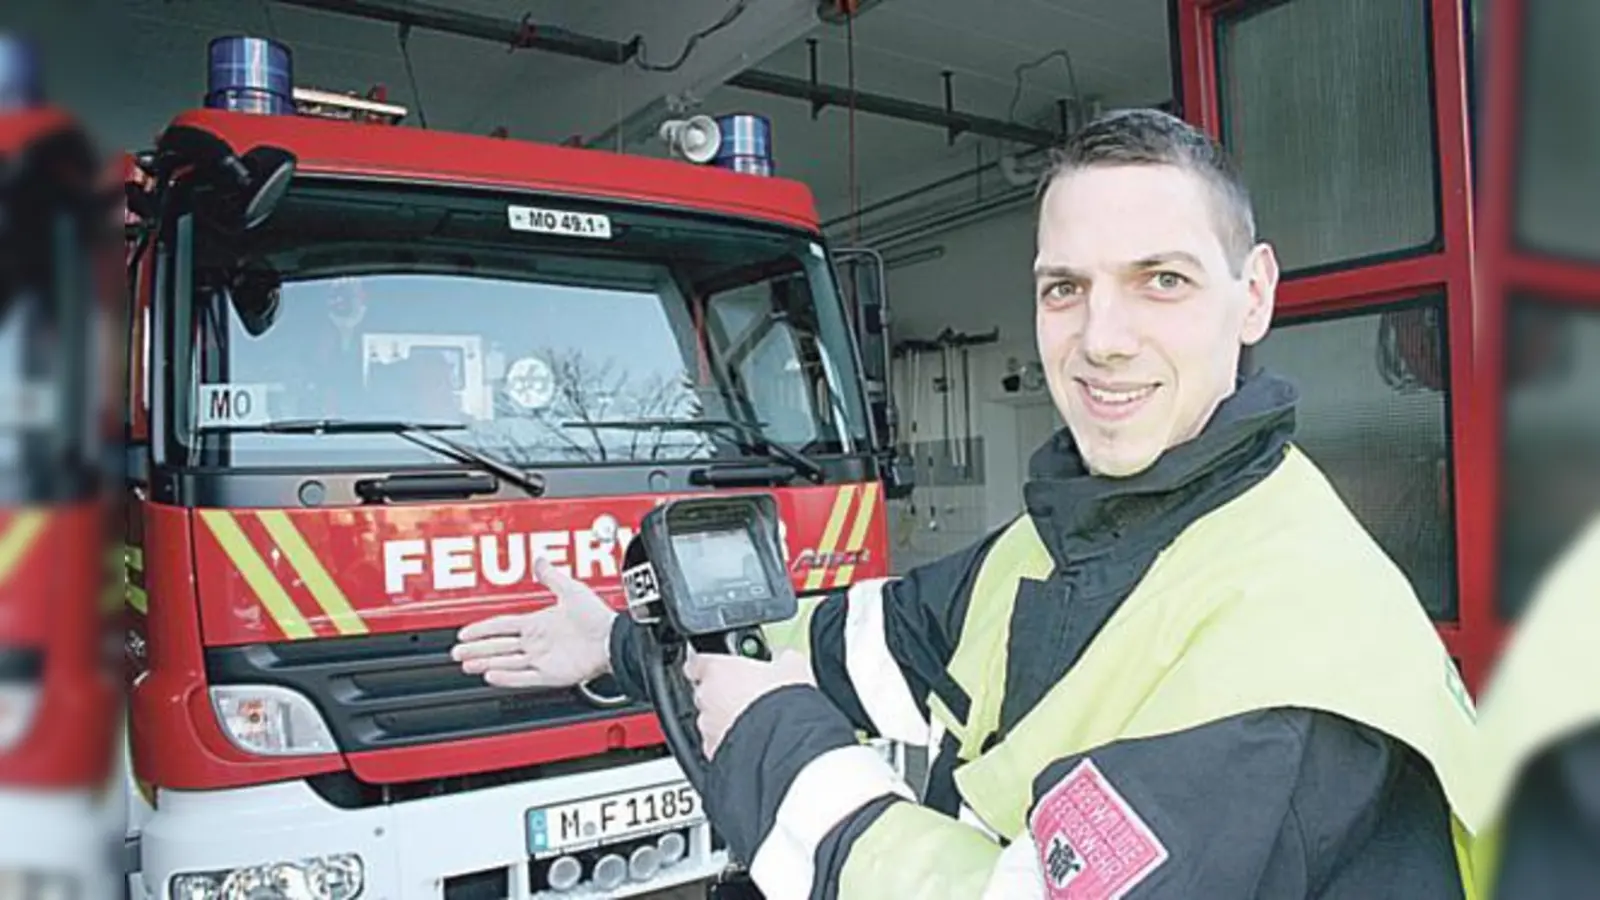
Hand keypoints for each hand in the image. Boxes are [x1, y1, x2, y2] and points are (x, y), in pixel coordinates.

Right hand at [451, 556, 617, 688]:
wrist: (614, 638)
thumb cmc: (598, 616)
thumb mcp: (570, 590)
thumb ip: (551, 577)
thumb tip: (538, 559)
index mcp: (539, 623)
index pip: (503, 626)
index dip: (483, 628)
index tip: (465, 632)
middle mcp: (538, 642)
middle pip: (499, 646)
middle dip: (476, 648)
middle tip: (456, 652)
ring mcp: (543, 659)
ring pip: (506, 662)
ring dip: (485, 662)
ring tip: (466, 664)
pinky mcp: (551, 674)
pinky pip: (524, 677)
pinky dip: (507, 677)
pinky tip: (490, 675)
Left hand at [684, 649, 815, 757]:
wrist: (783, 741)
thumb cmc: (781, 701)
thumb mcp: (793, 668)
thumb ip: (783, 660)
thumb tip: (789, 661)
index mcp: (718, 669)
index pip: (696, 663)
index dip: (706, 665)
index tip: (717, 666)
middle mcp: (707, 697)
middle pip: (706, 692)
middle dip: (722, 694)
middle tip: (748, 695)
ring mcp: (708, 726)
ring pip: (710, 720)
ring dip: (726, 720)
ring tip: (753, 722)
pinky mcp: (714, 751)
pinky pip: (717, 745)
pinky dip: (729, 743)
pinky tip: (751, 742)